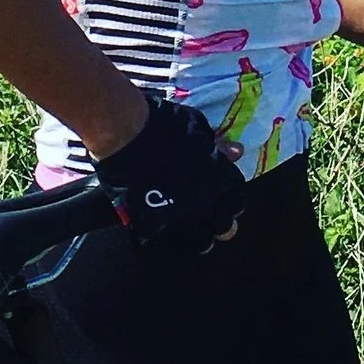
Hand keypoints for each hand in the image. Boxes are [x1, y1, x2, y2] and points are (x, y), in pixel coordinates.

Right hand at [95, 98, 246, 251]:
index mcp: (218, 177)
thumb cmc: (163, 123)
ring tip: (198, 236)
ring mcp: (179, 216)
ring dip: (202, 237)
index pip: (237, 194)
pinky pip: (164, 238)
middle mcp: (203, 202)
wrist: (126, 134)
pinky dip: (164, 233)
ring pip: (200, 241)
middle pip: (225, 225)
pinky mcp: (152, 223)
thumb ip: (217, 145)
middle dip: (224, 223)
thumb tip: (237, 152)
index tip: (228, 193)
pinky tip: (162, 229)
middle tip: (218, 219)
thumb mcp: (197, 126)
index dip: (235, 196)